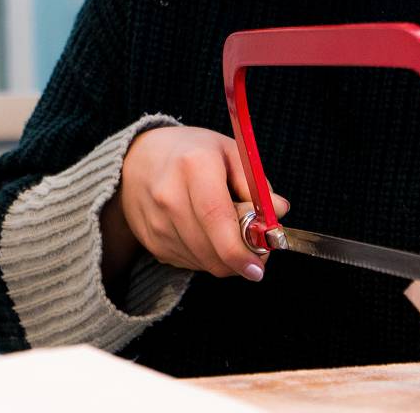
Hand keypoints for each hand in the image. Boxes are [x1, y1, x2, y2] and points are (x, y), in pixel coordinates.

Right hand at [118, 125, 288, 280]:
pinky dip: (206, 256)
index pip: (216, 217)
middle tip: (256, 250)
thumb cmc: (193, 152)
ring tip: (228, 233)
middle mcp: (169, 195)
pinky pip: (189, 263)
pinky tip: (206, 234)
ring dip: (224, 258)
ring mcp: (156, 221)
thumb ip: (256, 184)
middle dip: (240, 258)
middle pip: (211, 248)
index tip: (258, 267)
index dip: (239, 249)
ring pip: (203, 261)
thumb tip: (279, 211)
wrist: (139, 158)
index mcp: (194, 165)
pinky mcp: (151, 241)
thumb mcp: (230, 152)